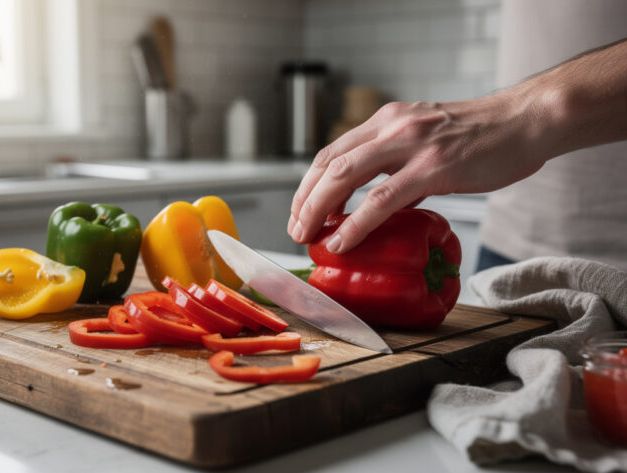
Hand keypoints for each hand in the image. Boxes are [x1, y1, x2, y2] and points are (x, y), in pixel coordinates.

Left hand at [288, 93, 553, 252]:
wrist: (527, 121)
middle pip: (328, 164)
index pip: (332, 151)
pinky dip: (355, 222)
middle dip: (304, 199)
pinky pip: (381, 199)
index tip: (299, 210)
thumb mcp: (428, 141)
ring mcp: (410, 145)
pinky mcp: (433, 168)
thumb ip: (398, 165)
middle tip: (296, 229)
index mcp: (387, 120)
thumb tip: (379, 204)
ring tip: (307, 236)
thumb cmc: (482, 136)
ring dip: (317, 209)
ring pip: (344, 176)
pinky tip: (342, 241)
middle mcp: (391, 126)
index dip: (308, 183)